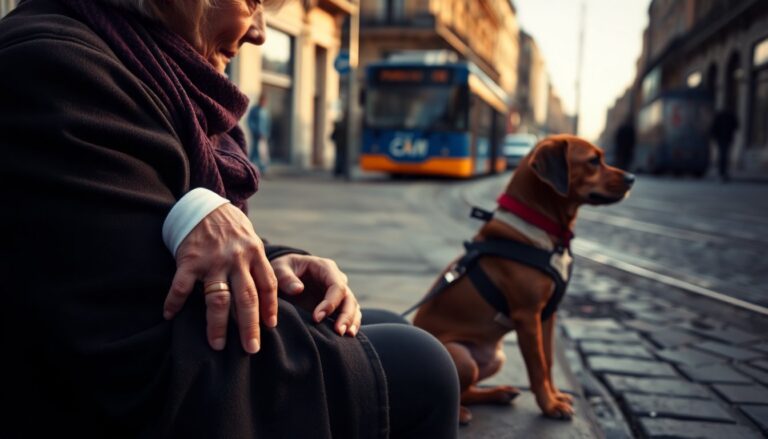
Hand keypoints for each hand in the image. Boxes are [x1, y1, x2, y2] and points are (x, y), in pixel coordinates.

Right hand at [163, 203, 277, 353]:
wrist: (203, 205)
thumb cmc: (231, 229)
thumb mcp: (253, 240)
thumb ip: (263, 266)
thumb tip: (289, 291)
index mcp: (255, 253)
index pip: (268, 285)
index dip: (270, 307)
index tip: (271, 327)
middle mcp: (236, 259)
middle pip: (246, 298)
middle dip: (250, 326)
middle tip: (251, 349)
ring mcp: (212, 260)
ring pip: (217, 299)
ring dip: (217, 325)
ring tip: (217, 345)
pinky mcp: (189, 260)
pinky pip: (181, 286)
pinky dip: (174, 302)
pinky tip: (169, 315)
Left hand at [270, 254, 360, 336]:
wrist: (285, 274)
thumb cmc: (283, 269)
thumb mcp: (280, 268)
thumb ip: (286, 278)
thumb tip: (298, 290)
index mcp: (325, 268)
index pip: (337, 286)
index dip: (330, 303)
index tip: (317, 318)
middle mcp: (336, 279)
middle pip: (349, 297)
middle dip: (346, 315)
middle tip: (338, 331)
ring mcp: (338, 293)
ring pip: (353, 306)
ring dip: (351, 321)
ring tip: (346, 335)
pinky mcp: (337, 304)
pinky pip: (350, 313)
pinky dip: (351, 324)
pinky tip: (348, 335)